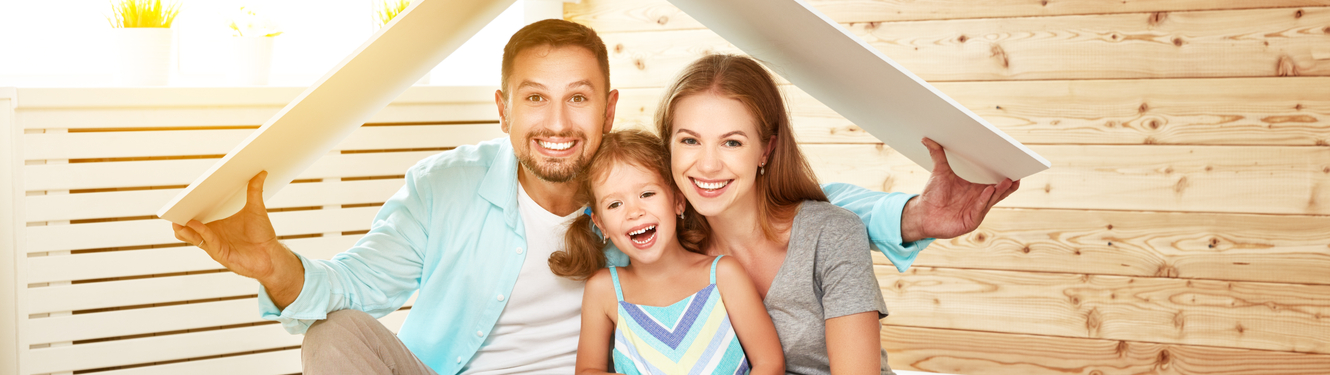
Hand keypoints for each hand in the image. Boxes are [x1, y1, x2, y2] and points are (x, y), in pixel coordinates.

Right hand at [171, 171, 303, 306]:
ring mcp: (214, 244)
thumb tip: (262, 172)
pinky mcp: (218, 253)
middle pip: (191, 226)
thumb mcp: (256, 209)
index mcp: (217, 223)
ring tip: (176, 220)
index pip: (199, 214)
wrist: (271, 255)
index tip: (184, 196)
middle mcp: (213, 233)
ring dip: (184, 229)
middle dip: (182, 218)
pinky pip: (206, 241)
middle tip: (174, 207)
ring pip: (193, 236)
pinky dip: (199, 232)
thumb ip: (255, 191)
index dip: (190, 207)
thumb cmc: (262, 234)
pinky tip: (194, 224)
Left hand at [900, 138, 1019, 240]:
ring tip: (1006, 180)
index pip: (995, 183)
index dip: (1005, 178)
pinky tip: (989, 190)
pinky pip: (979, 210)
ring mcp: (975, 211)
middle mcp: (978, 200)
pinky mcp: (970, 221)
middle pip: (997, 192)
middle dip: (1007, 184)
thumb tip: (926, 138)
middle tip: (1015, 174)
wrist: (922, 214)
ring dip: (999, 191)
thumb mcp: (939, 172)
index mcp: (976, 189)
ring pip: (991, 200)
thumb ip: (937, 155)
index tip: (1014, 168)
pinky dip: (984, 200)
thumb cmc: (933, 195)